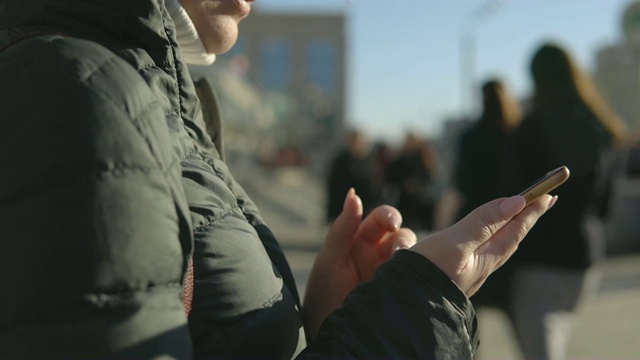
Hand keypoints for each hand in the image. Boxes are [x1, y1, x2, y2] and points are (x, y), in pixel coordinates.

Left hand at [303, 188, 416, 337]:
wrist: (328, 337)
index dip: (389, 216)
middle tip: (402, 251)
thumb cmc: (322, 299)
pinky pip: (419, 279)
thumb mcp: (328, 263)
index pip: (381, 219)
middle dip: (404, 239)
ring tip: (404, 271)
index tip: (392, 223)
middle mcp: (380, 255)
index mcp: (360, 241)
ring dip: (414, 259)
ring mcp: (394, 274)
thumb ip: (341, 229)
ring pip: (414, 256)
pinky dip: (421, 276)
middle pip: (402, 235)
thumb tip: (354, 194)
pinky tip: (416, 281)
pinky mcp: (404, 292)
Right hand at [409, 194, 555, 296]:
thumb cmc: (428, 273)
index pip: (515, 228)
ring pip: (498, 247)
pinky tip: (485, 242)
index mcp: (486, 257)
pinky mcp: (455, 276)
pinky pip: (483, 253)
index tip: (548, 194)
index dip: (531, 210)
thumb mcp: (456, 243)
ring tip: (519, 218)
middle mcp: (482, 266)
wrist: (406, 307)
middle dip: (526, 218)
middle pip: (511, 237)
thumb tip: (517, 202)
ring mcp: (470, 273)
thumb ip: (483, 222)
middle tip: (543, 200)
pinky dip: (492, 240)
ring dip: (511, 229)